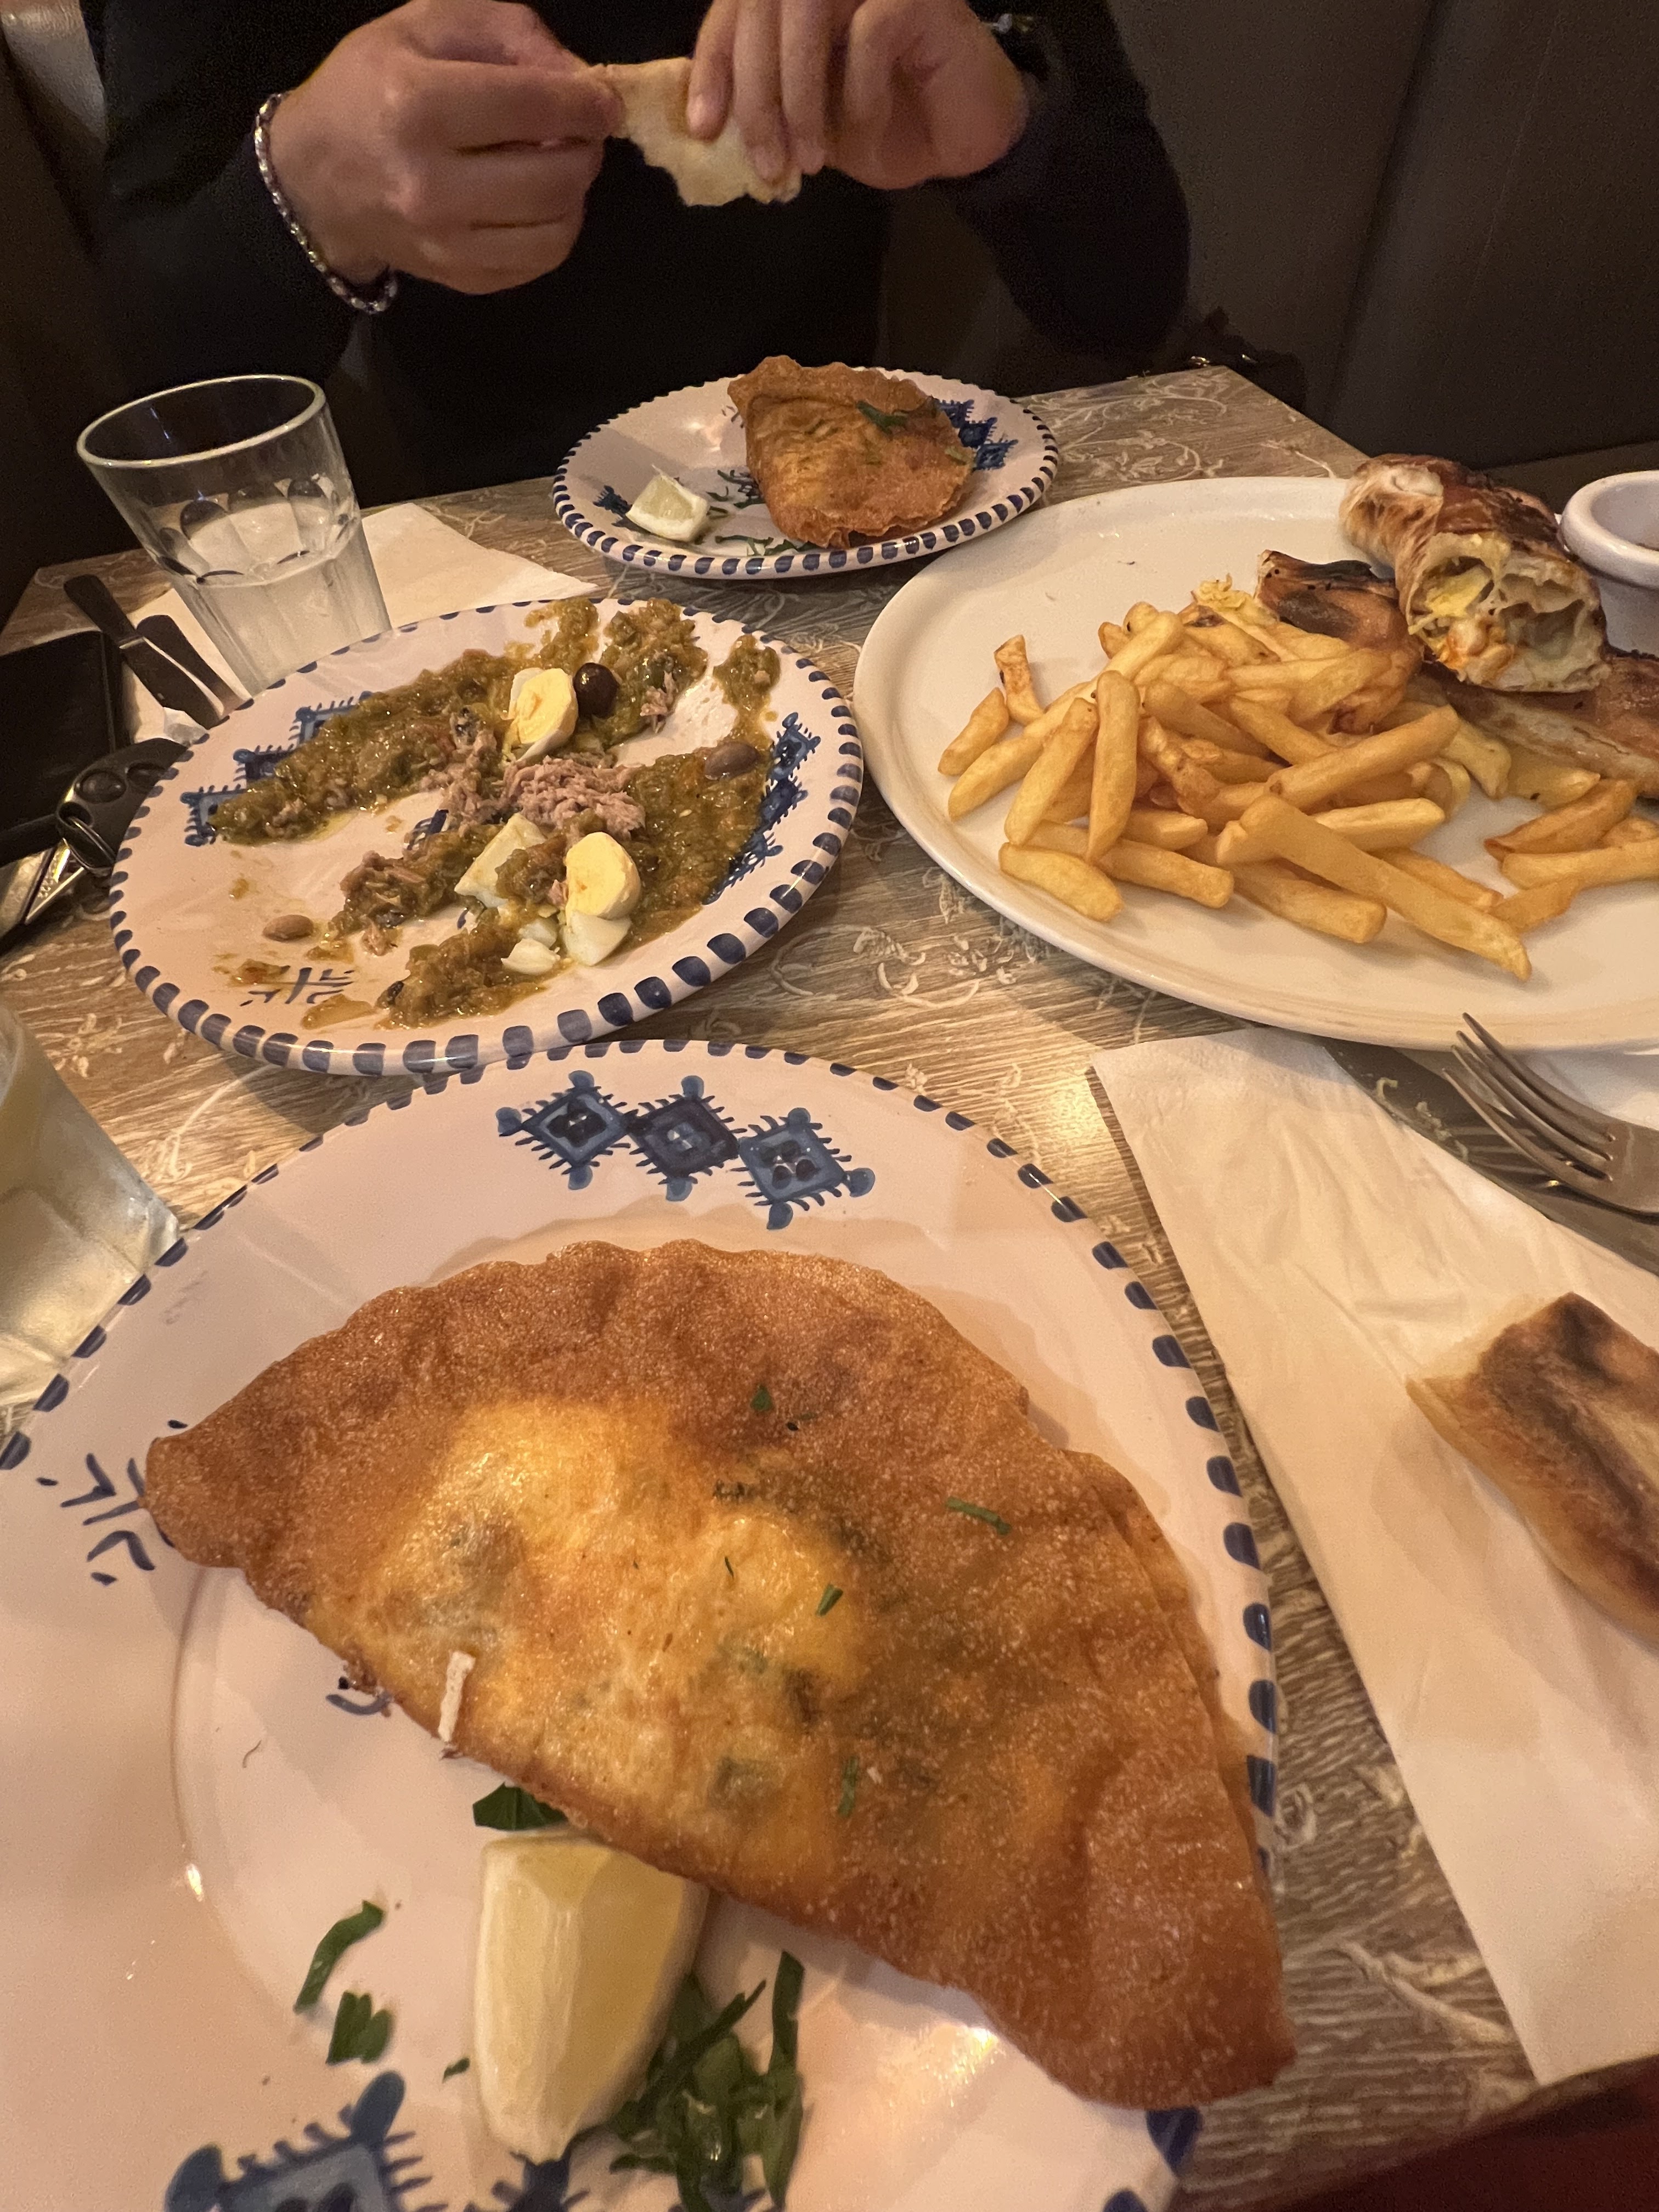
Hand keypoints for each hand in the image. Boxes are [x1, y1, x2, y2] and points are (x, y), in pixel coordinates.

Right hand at [265, 0, 619, 295]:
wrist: (313, 178)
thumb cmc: (370, 88)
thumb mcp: (425, 26)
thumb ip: (509, 32)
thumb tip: (578, 78)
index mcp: (418, 106)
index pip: (536, 107)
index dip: (588, 103)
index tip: (603, 101)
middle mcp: (431, 185)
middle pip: (556, 176)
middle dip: (585, 149)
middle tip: (577, 133)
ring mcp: (445, 242)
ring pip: (557, 230)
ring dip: (574, 194)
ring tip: (554, 164)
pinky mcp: (458, 279)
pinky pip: (538, 262)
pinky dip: (554, 230)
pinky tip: (535, 202)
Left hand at [687, 0, 1027, 192]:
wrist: (963, 137)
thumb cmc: (885, 122)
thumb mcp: (807, 119)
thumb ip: (764, 103)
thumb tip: (706, 123)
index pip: (736, 9)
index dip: (713, 65)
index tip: (704, 127)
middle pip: (762, 9)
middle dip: (755, 95)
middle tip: (765, 161)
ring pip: (806, 14)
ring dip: (797, 97)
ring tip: (806, 160)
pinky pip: (869, 35)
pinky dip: (860, 92)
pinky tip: (868, 127)